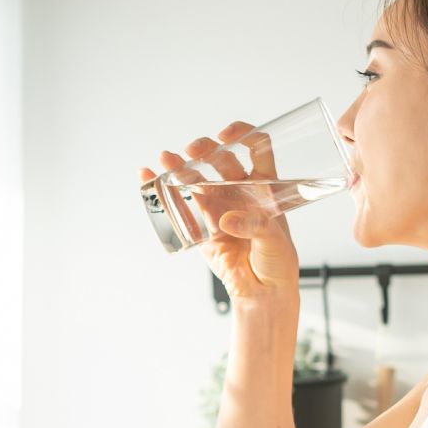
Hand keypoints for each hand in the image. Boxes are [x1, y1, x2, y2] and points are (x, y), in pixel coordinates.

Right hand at [140, 121, 299, 303]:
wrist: (262, 292)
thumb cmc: (278, 262)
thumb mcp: (275, 240)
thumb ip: (255, 226)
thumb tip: (227, 218)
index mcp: (264, 187)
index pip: (256, 148)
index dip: (243, 135)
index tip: (226, 136)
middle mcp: (239, 191)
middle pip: (221, 159)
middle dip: (206, 150)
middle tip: (194, 151)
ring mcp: (218, 206)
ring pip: (197, 178)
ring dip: (181, 165)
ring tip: (167, 159)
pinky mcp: (199, 225)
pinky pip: (179, 203)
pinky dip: (162, 189)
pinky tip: (149, 177)